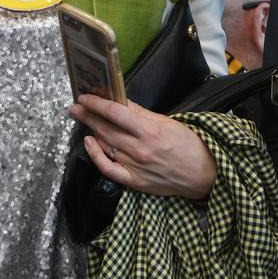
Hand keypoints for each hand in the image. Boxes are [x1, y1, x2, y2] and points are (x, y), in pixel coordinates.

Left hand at [69, 94, 216, 199]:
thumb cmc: (188, 144)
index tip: (85, 96)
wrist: (202, 173)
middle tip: (75, 105)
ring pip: (105, 145)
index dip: (97, 104)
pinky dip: (96, 156)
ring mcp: (135, 167)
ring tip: (81, 119)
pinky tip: (89, 143)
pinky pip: (108, 169)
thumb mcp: (167, 121)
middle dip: (88, 115)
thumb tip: (120, 102)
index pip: (115, 113)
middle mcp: (139, 149)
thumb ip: (141, 113)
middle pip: (105, 128)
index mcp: (149, 131)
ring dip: (90, 130)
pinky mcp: (134, 182)